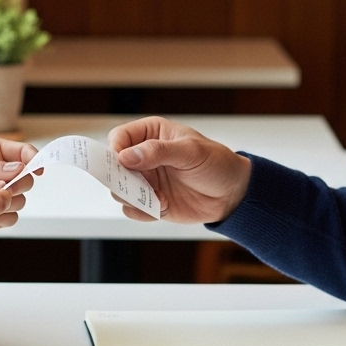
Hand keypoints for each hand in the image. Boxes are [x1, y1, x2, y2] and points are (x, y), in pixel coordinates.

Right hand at [108, 116, 251, 222]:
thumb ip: (157, 151)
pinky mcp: (151, 201)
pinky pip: (133, 210)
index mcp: (150, 133)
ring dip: (133, 197)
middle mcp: (143, 156)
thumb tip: (125, 156)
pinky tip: (165, 206)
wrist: (232, 193)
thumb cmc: (215, 163)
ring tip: (158, 197)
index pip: (119, 137)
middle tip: (136, 186)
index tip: (121, 163)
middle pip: (113, 166)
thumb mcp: (190, 151)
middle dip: (120, 178)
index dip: (114, 150)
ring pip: (119, 190)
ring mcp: (146, 180)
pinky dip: (144, 212)